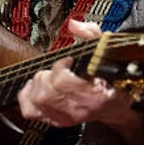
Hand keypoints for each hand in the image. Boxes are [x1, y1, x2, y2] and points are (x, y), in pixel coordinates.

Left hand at [17, 19, 142, 137]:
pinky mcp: (55, 120)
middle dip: (47, 76)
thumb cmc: (110, 78)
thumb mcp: (106, 51)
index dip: (60, 66)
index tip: (68, 60)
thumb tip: (74, 24)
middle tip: (57, 70)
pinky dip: (28, 96)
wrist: (115, 105)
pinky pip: (30, 111)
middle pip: (45, 93)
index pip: (62, 81)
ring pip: (37, 100)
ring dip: (38, 84)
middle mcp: (77, 109)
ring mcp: (65, 117)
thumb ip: (91, 34)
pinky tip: (37, 88)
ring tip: (50, 78)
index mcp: (94, 93)